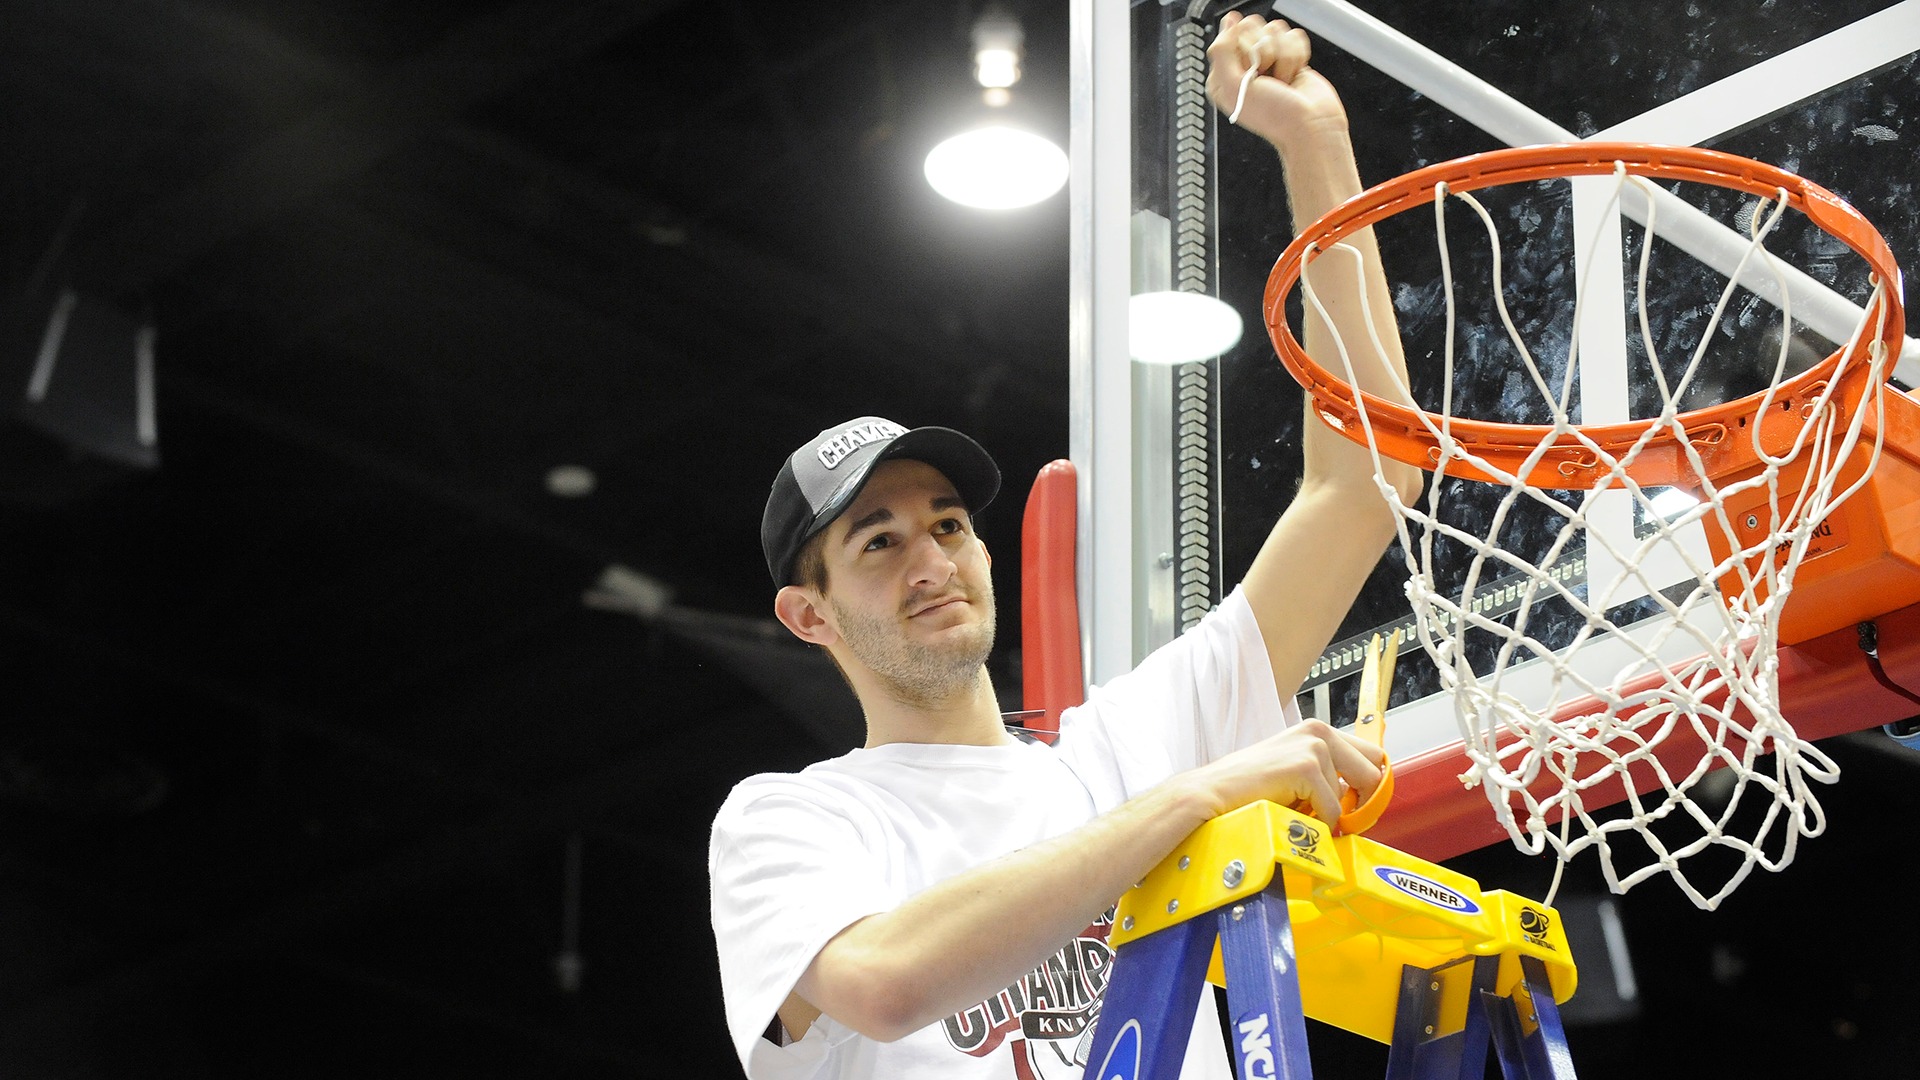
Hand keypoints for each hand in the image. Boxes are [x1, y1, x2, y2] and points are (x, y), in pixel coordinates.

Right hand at [1188, 720, 1385, 823]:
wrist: (1212, 793)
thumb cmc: (1248, 787)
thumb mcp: (1294, 771)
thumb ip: (1326, 776)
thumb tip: (1360, 801)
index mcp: (1317, 730)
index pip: (1372, 756)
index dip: (1370, 786)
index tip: (1356, 807)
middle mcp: (1319, 732)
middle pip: (1374, 772)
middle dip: (1362, 801)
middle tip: (1339, 820)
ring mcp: (1314, 747)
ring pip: (1348, 797)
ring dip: (1327, 814)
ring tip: (1295, 811)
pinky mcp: (1306, 767)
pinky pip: (1331, 810)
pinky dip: (1315, 823)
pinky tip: (1291, 816)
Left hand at [1205, 13, 1347, 152]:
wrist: (1310, 125)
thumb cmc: (1272, 116)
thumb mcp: (1231, 87)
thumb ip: (1221, 51)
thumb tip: (1229, 21)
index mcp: (1223, 72)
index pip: (1230, 34)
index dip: (1244, 49)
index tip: (1251, 71)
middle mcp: (1244, 65)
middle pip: (1253, 26)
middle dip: (1265, 52)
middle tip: (1267, 78)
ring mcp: (1269, 60)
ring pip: (1275, 30)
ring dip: (1283, 57)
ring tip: (1282, 81)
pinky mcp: (1290, 58)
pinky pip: (1294, 36)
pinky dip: (1298, 57)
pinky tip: (1293, 77)